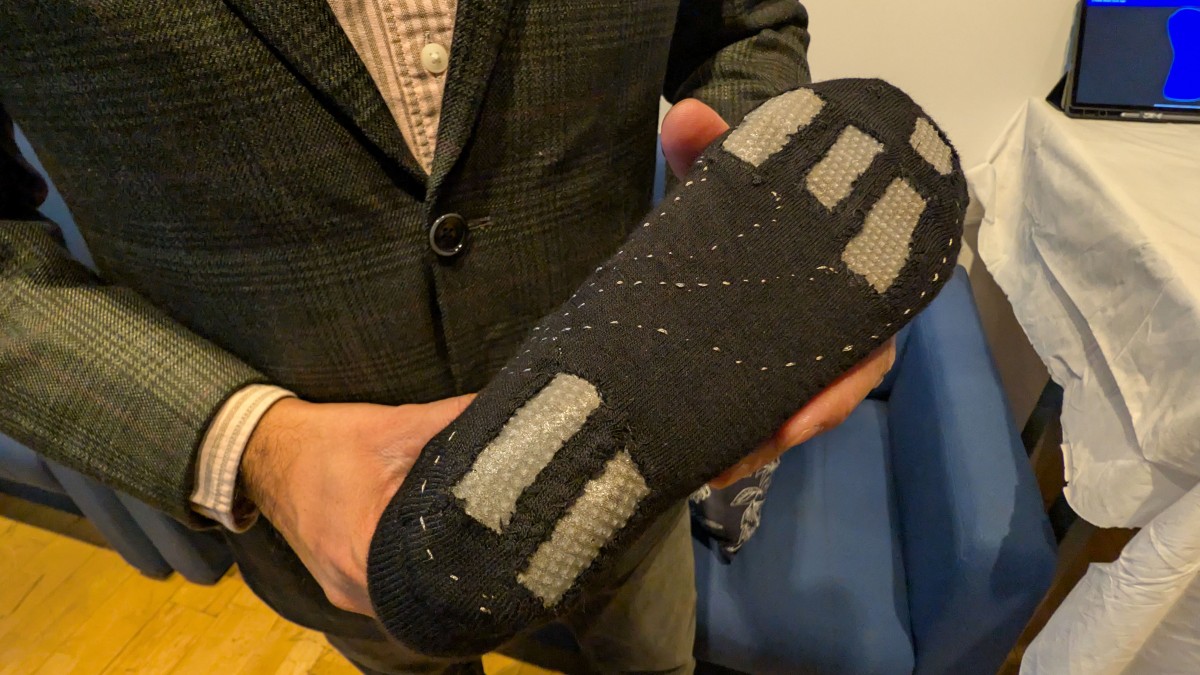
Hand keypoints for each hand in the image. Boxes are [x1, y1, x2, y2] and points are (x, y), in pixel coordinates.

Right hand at [241, 394, 473, 615]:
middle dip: (451, 570)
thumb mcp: (391, 427)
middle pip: (420, 596)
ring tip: (458, 544)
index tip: (492, 540)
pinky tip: (422, 550)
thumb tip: (497, 405)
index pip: (433, 580)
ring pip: (401, 598)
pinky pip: (381, 592)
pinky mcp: (337, 584)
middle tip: (483, 541)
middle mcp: (350, 587)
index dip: (467, 561)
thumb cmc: (326, 441)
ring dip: (425, 574)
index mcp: (362, 554)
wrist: (264, 451)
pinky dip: (401, 574)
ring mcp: (341, 591)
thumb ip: (447, 419)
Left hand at [660, 99, 898, 487]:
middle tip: (744, 456)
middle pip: (827, 396)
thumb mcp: (736, 175)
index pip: (863, 348)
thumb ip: (714, 148)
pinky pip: (762, 415)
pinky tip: (704, 464)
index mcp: (844, 285)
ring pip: (791, 415)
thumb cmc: (755, 200)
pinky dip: (738, 439)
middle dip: (789, 431)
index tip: (800, 420)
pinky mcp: (760, 373)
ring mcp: (796, 355)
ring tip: (713, 470)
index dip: (837, 390)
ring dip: (757, 445)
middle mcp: (831, 327)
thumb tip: (685, 115)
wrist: (741, 211)